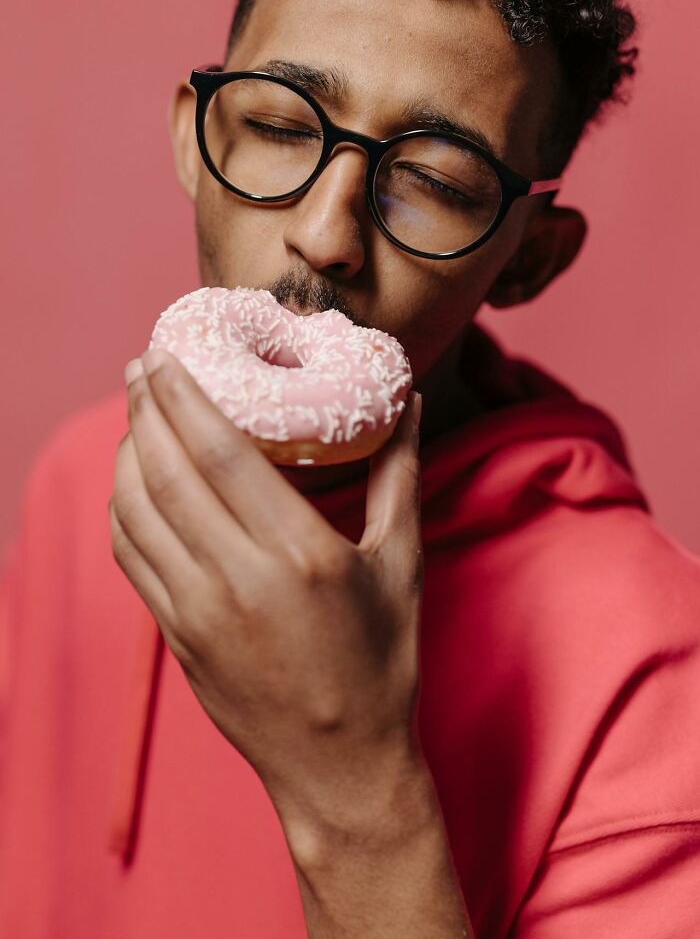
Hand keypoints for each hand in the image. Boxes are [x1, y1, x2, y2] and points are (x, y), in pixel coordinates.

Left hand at [109, 348, 424, 832]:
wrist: (340, 765)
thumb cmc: (381, 663)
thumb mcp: (401, 565)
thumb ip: (400, 475)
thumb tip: (413, 405)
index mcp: (300, 553)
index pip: (218, 453)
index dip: (181, 396)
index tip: (164, 354)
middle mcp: (239, 579)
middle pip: (166, 472)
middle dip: (144, 408)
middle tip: (140, 364)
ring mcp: (198, 612)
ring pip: (136, 512)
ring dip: (127, 453)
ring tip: (134, 416)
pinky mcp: (177, 637)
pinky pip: (131, 557)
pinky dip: (122, 509)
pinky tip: (134, 483)